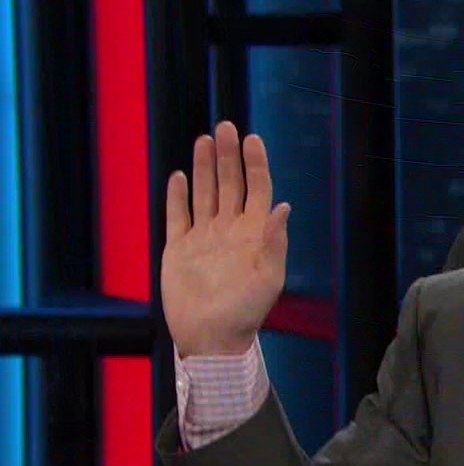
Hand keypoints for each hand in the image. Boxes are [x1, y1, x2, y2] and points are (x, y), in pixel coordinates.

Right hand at [162, 121, 289, 357]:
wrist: (211, 339)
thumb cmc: (245, 313)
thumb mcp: (268, 278)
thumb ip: (273, 241)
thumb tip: (284, 206)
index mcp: (253, 235)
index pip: (257, 190)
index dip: (255, 165)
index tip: (252, 139)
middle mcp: (229, 230)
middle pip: (229, 184)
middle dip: (228, 156)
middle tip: (226, 127)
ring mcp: (203, 238)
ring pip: (204, 194)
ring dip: (204, 167)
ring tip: (205, 140)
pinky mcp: (178, 249)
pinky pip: (177, 216)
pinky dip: (178, 196)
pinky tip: (179, 175)